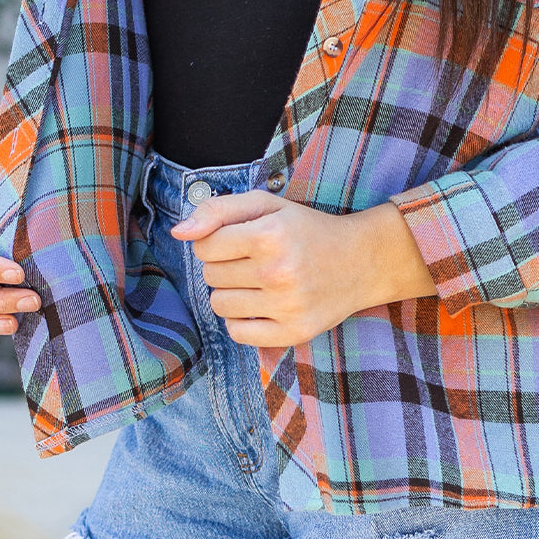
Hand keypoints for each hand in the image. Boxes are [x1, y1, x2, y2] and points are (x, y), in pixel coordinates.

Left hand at [171, 191, 435, 347]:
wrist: (361, 262)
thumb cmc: (306, 229)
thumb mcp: (267, 204)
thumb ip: (218, 209)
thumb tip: (178, 232)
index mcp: (270, 234)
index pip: (204, 246)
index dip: (215, 241)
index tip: (238, 240)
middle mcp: (277, 271)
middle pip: (210, 276)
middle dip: (224, 266)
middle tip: (254, 259)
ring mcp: (286, 305)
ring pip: (219, 305)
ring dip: (231, 293)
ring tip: (258, 282)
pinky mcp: (292, 333)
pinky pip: (237, 333)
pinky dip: (242, 320)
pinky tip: (263, 305)